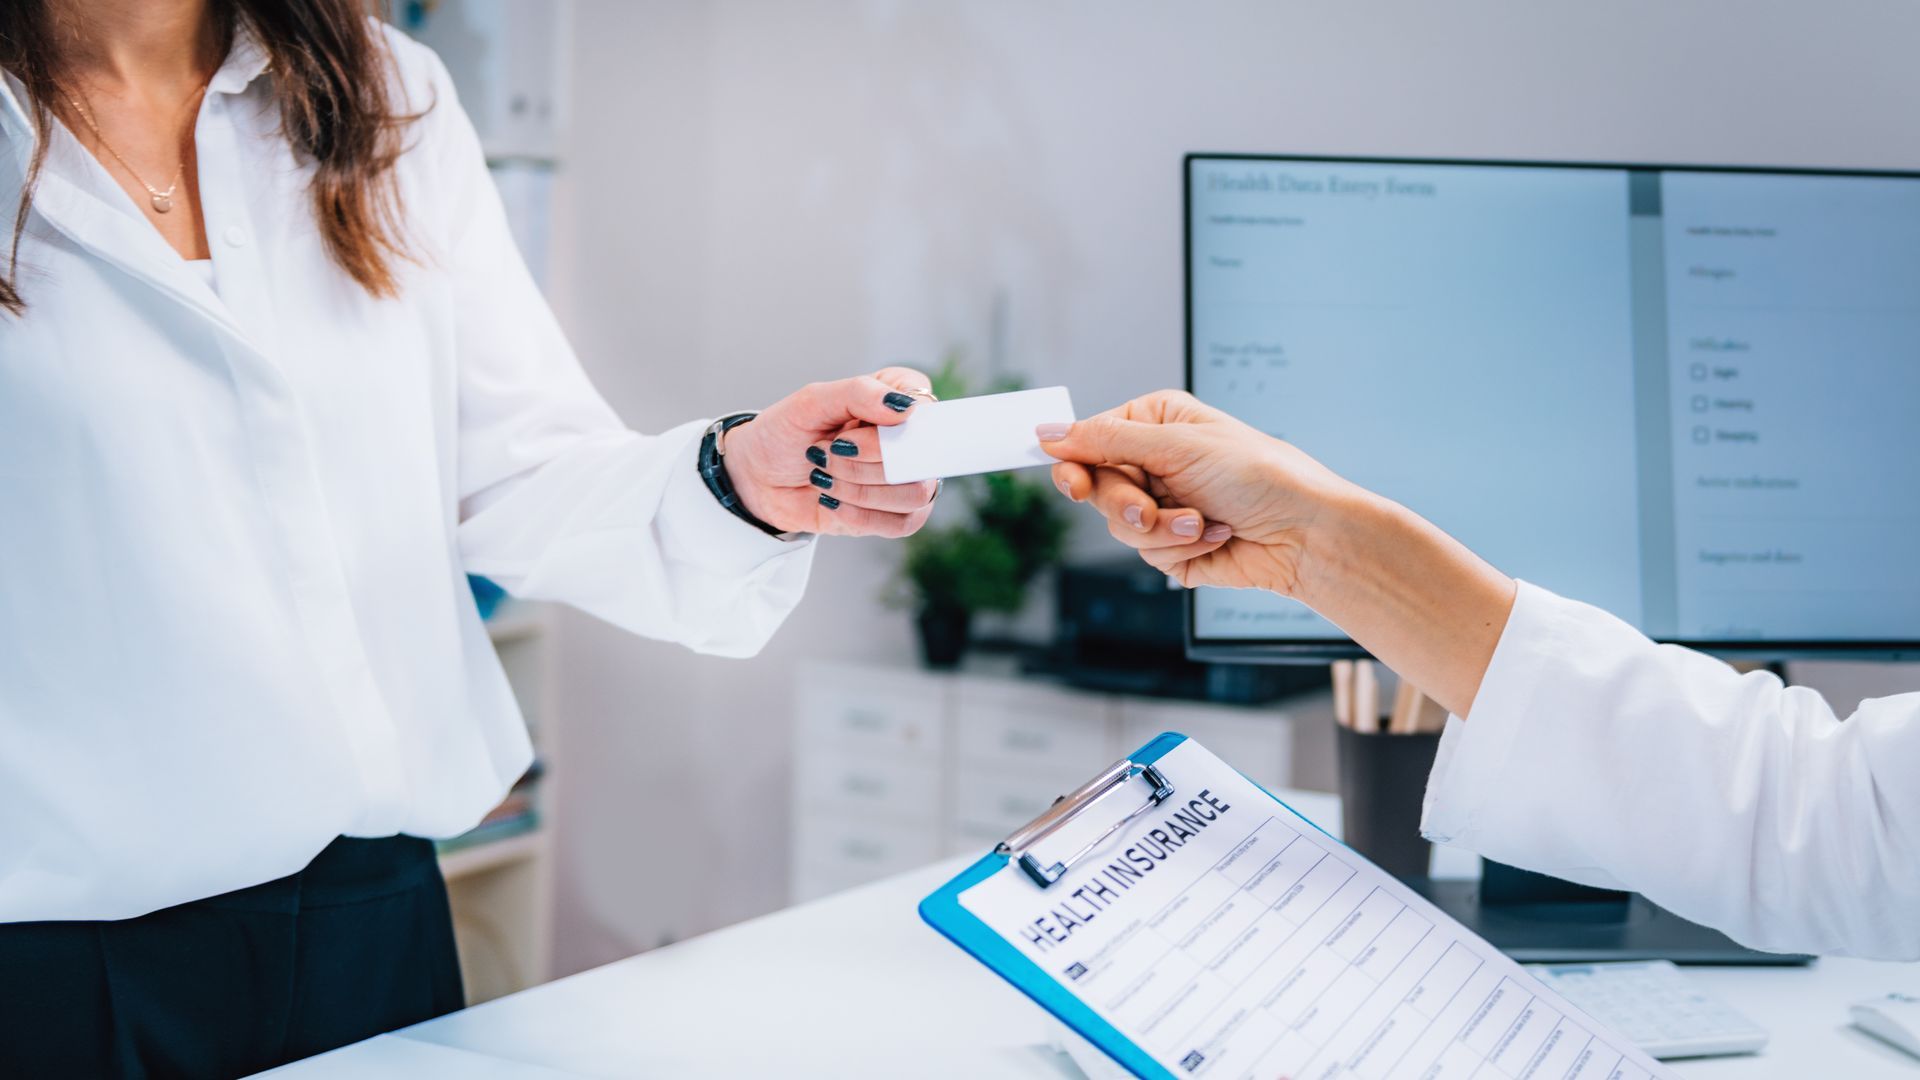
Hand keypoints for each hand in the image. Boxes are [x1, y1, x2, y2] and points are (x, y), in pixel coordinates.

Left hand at [724, 367, 940, 536]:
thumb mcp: (811, 402)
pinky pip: (901, 523)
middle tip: (828, 452)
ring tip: (826, 476)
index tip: (851, 430)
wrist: (758, 478)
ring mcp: (905, 480)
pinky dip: (860, 515)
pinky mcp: (893, 515)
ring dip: (858, 488)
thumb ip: (858, 393)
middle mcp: (908, 440)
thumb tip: (905, 409)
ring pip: (914, 494)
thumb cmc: (785, 432)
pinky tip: (833, 501)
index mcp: (896, 400)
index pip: (927, 410)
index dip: (894, 428)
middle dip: (865, 461)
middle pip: (921, 459)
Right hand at [1039, 390, 1355, 592]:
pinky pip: (1148, 553)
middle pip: (1095, 488)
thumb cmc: (1256, 473)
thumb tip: (1048, 433)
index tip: (1073, 484)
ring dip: (1162, 529)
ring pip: (1119, 527)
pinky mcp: (1172, 545)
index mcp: (1153, 423)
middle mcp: (1153, 462)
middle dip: (1126, 505)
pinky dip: (1182, 546)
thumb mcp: (1176, 446)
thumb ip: (1106, 441)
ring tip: (1201, 521)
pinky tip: (1216, 535)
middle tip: (1146, 510)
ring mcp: (1162, 504)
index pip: (1089, 440)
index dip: (1073, 463)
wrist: (1302, 532)